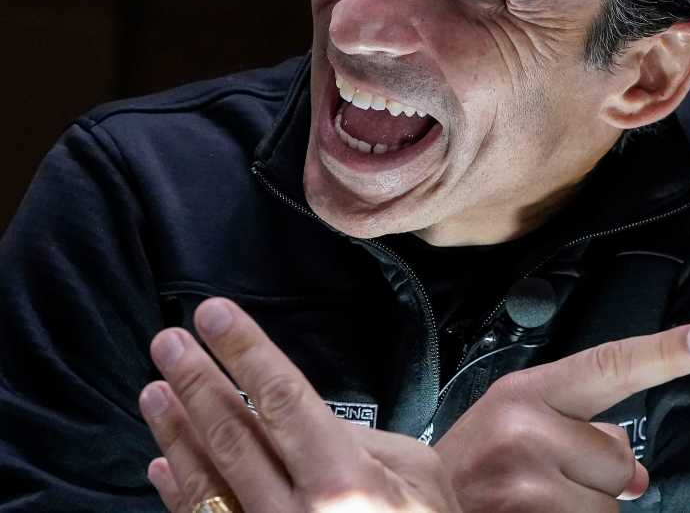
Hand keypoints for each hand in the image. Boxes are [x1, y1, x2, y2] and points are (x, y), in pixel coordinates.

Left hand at [139, 297, 461, 512]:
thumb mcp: (417, 470)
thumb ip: (360, 440)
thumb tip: (302, 419)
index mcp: (344, 480)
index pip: (282, 400)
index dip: (245, 352)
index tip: (214, 315)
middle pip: (233, 436)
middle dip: (197, 382)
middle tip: (168, 342)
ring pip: (205, 482)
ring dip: (175, 432)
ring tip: (154, 390)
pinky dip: (177, 491)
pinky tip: (161, 461)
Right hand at [434, 320, 689, 512]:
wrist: (415, 506)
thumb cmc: (474, 468)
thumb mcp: (518, 429)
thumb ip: (581, 434)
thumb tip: (637, 476)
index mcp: (526, 394)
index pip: (607, 365)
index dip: (663, 352)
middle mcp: (525, 430)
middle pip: (617, 460)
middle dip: (591, 479)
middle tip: (538, 479)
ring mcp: (525, 485)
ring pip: (607, 506)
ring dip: (579, 511)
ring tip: (529, 504)